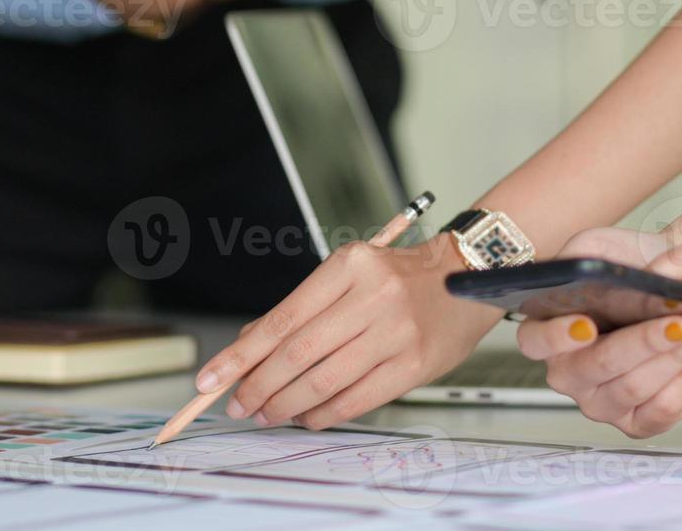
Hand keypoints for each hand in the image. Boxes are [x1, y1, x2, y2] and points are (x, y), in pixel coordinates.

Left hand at [194, 235, 500, 428]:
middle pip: (298, 353)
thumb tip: (248, 345)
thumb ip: (302, 309)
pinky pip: (356, 398)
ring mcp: (396, 332)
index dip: (242, 354)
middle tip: (238, 403)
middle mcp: (373, 296)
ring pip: (324, 380)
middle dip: (258, 385)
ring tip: (266, 412)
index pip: (282, 318)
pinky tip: (306, 415)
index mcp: (350, 265)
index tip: (213, 376)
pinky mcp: (415, 364)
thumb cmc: (401, 277)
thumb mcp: (348, 275)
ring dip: (286, 404)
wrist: (469, 276)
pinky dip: (323, 413)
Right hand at [515, 227, 681, 437]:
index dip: (556, 336)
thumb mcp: (597, 247)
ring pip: (633, 388)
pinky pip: (662, 410)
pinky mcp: (638, 422)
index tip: (586, 324)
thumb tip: (593, 277)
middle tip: (678, 322)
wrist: (672, 284)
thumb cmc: (630, 269)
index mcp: (545, 334)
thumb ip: (581, 257)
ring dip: (673, 358)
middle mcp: (568, 374)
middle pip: (595, 367)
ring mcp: (601, 402)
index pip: (534, 342)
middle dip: (641, 343)